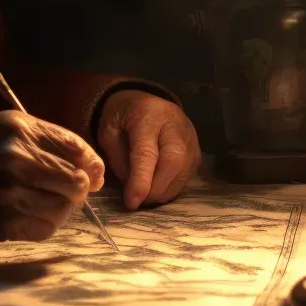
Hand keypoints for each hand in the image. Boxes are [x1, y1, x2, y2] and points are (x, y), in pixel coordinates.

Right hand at [0, 111, 104, 243]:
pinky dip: (42, 226)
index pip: (77, 147)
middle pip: (77, 181)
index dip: (92, 165)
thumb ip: (43, 143)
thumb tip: (91, 169)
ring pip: (64, 208)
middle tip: (62, 193)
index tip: (92, 175)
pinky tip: (23, 217)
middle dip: (76, 190)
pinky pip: (46, 229)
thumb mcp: (0, 133)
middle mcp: (16, 155)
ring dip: (58, 211)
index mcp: (17, 127)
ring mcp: (10, 191)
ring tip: (35, 204)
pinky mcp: (3, 222)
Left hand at [97, 90, 199, 209]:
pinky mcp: (197, 151)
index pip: (147, 152)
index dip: (140, 180)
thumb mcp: (108, 132)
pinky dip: (172, 188)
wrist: (145, 103)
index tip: (132, 202)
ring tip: (146, 197)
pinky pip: (188, 176)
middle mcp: (175, 125)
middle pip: (174, 162)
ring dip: (164, 191)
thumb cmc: (123, 118)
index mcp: (148, 116)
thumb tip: (132, 188)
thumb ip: (118, 159)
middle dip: (155, 188)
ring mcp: (190, 138)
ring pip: (184, 172)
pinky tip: (158, 190)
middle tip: (138, 201)